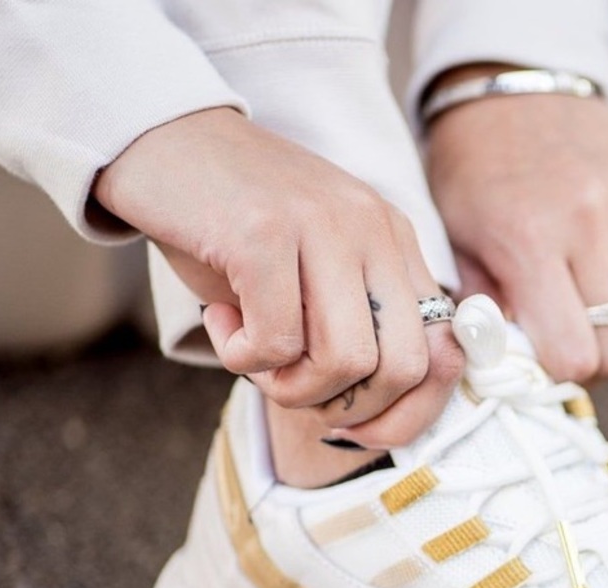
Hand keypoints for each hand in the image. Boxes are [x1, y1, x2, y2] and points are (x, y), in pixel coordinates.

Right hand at [93, 108, 461, 445]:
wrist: (162, 141)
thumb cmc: (237, 227)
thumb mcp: (316, 275)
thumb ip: (357, 329)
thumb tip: (377, 420)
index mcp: (396, 243)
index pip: (445, 353)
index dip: (407, 414)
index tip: (354, 426)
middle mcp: (374, 230)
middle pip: (405, 368)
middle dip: (349, 409)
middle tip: (294, 388)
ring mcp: (324, 225)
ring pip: (347, 362)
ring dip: (292, 388)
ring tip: (253, 354)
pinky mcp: (264, 232)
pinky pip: (275, 342)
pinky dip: (241, 357)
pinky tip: (219, 321)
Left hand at [426, 91, 607, 382]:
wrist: (512, 92)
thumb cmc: (476, 177)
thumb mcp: (457, 245)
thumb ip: (485, 312)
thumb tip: (517, 369)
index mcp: (530, 242)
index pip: (574, 356)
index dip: (562, 375)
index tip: (547, 362)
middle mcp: (591, 221)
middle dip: (595, 361)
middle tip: (573, 341)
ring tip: (599, 315)